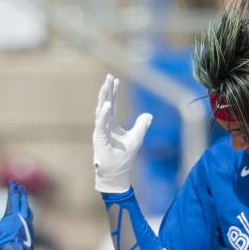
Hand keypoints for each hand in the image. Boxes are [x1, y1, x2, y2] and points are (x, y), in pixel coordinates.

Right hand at [0, 181, 34, 249]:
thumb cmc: (3, 243)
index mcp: (13, 214)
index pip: (13, 197)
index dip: (13, 189)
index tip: (13, 182)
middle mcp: (22, 217)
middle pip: (23, 201)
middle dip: (21, 193)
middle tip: (21, 186)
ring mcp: (28, 224)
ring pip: (28, 209)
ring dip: (25, 203)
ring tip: (24, 200)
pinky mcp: (30, 231)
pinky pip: (30, 218)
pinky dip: (28, 213)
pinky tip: (27, 216)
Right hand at [92, 73, 152, 193]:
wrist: (116, 173)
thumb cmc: (124, 158)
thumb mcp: (137, 138)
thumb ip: (142, 125)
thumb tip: (148, 114)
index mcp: (112, 125)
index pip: (112, 105)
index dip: (114, 92)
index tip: (115, 79)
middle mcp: (105, 126)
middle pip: (105, 103)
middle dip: (107, 90)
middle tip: (108, 76)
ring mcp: (101, 131)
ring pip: (101, 111)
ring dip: (104, 98)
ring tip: (105, 85)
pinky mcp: (99, 138)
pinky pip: (101, 124)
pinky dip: (104, 114)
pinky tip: (108, 104)